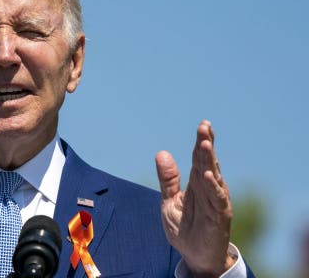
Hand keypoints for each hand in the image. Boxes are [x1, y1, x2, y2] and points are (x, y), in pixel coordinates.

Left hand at [155, 121, 234, 276]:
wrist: (194, 256)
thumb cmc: (184, 228)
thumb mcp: (169, 202)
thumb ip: (168, 179)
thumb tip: (162, 153)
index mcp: (197, 184)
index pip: (200, 159)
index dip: (202, 142)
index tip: (203, 125)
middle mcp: (208, 189)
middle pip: (208, 163)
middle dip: (206, 144)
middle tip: (205, 127)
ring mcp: (215, 202)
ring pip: (213, 177)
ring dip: (210, 161)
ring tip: (205, 144)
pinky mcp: (219, 217)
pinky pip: (217, 200)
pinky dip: (213, 188)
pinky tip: (209, 176)